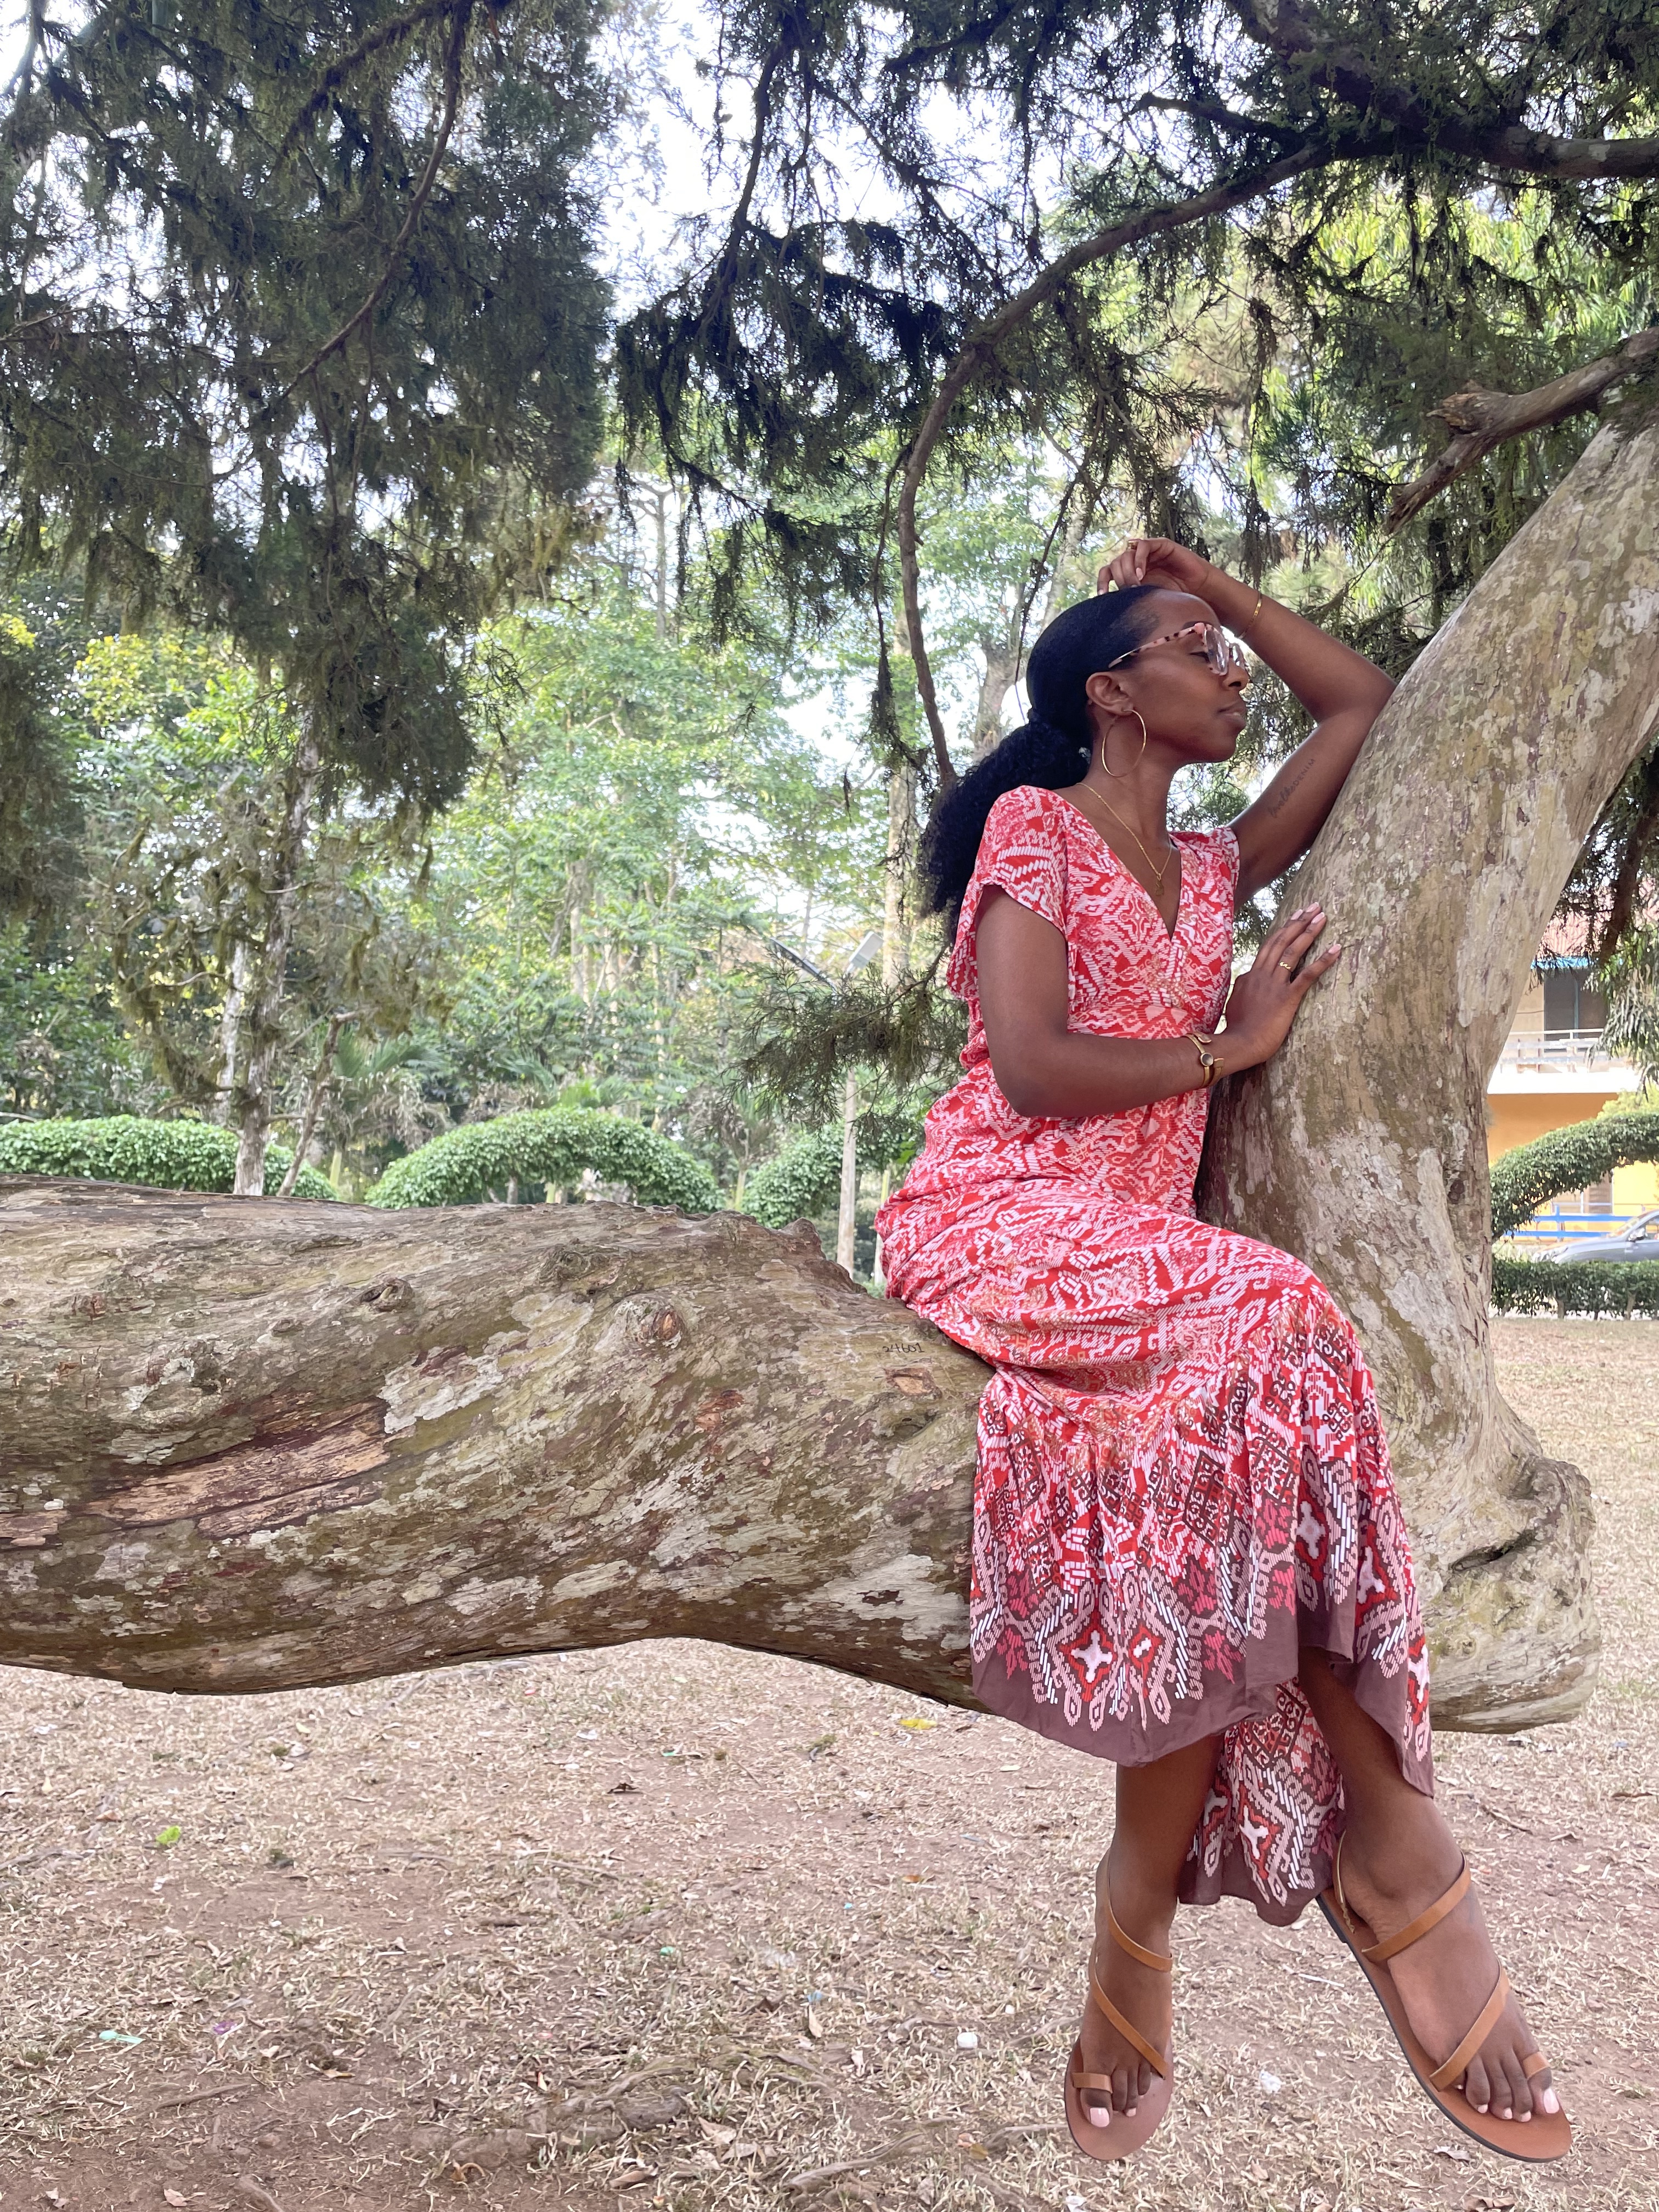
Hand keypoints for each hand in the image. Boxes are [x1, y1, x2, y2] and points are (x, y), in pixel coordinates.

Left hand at [1098, 537, 1216, 597]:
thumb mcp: (1147, 600)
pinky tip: (1141, 574)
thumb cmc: (1174, 597)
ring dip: (1127, 570)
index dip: (1102, 581)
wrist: (1198, 590)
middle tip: (1128, 592)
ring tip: (1136, 585)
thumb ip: (1131, 598)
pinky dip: (1139, 560)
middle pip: (1115, 563)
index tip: (1102, 595)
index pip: (1107, 571)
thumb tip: (1111, 609)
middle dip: (1118, 578)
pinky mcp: (1160, 545)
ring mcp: (1148, 552)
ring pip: (1126, 554)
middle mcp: (1136, 561)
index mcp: (1130, 573)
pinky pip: (1142, 546)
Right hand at [1216, 904, 1340, 1070]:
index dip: (1283, 931)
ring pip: (1292, 952)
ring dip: (1308, 932)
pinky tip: (1336, 948)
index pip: (1268, 948)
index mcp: (1250, 975)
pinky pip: (1307, 975)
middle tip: (1312, 907)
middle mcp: (1262, 975)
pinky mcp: (1287, 998)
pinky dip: (1323, 960)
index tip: (1293, 918)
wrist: (1238, 1043)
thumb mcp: (1235, 1003)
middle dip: (1298, 922)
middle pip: (1281, 941)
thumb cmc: (1237, 1028)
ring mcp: (1274, 985)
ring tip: (1322, 917)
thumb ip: (1242, 989)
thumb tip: (1244, 981)